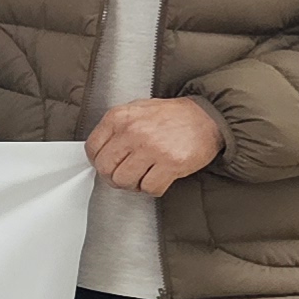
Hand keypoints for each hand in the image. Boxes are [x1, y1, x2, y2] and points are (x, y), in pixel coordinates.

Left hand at [88, 94, 223, 197]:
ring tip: (142, 177)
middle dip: (112, 177)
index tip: (107, 165)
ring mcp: (152, 148)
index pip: (92, 148)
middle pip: (105, 168)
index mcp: (119, 117)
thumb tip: (100, 151)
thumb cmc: (171, 115)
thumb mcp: (136, 110)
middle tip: (124, 176)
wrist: (206, 117)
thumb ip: (116, 128)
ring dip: (132, 185)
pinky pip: (150, 188)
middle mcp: (133, 132)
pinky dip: (153, 188)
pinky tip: (158, 178)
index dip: (97, 162)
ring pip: (124, 181)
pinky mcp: (171, 163)